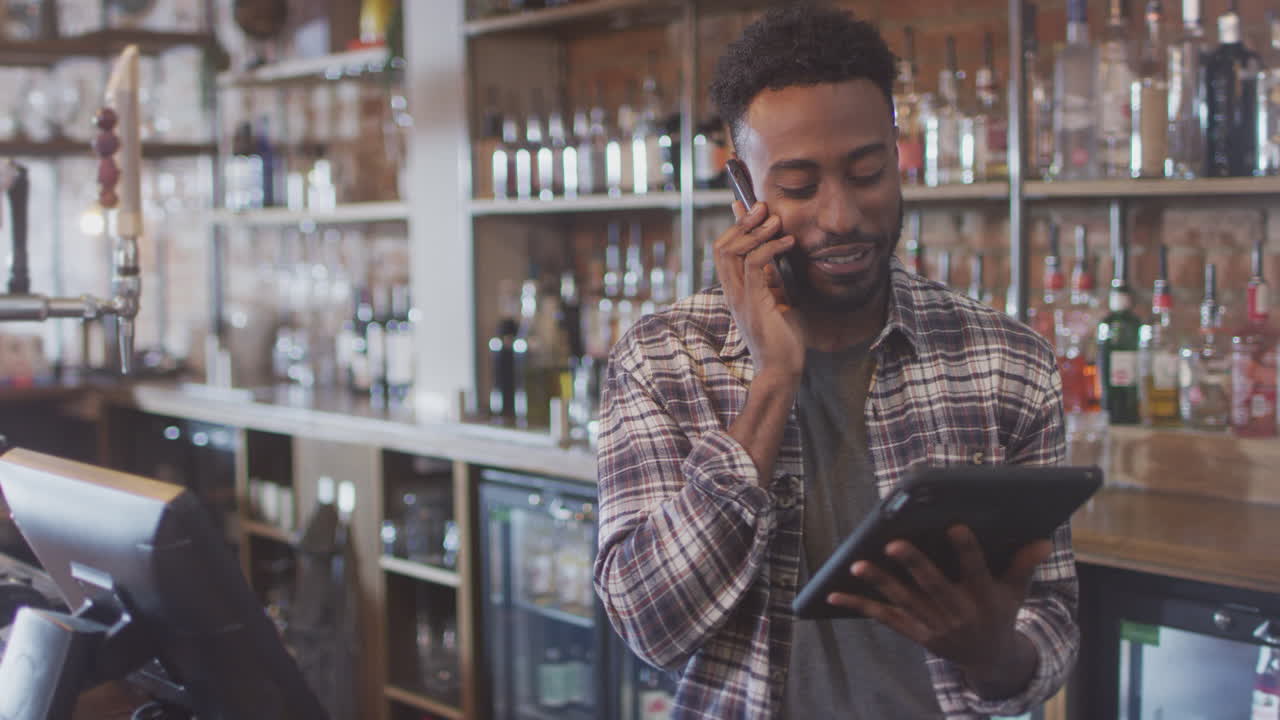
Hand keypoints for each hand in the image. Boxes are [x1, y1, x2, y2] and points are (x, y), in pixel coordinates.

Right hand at [715, 201, 805, 380]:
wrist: (781, 369)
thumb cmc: (782, 339)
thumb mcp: (776, 301)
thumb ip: (771, 280)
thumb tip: (775, 257)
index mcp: (735, 291)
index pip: (724, 251)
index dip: (734, 225)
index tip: (747, 205)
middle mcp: (732, 292)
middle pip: (722, 246)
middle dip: (742, 222)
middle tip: (762, 207)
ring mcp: (740, 298)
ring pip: (733, 252)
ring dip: (755, 231)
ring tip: (776, 220)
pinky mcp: (753, 303)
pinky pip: (754, 265)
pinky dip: (770, 248)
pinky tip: (787, 242)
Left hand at [825, 526, 1051, 688]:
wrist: (990, 659)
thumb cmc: (1000, 612)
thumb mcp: (1016, 591)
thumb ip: (1024, 563)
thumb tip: (1043, 539)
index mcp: (984, 596)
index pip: (976, 568)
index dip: (966, 548)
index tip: (955, 525)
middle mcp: (959, 612)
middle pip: (933, 585)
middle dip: (914, 564)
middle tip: (893, 543)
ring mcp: (935, 625)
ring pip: (904, 601)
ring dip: (880, 583)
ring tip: (856, 565)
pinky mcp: (917, 634)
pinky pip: (886, 619)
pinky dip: (860, 606)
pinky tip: (835, 594)